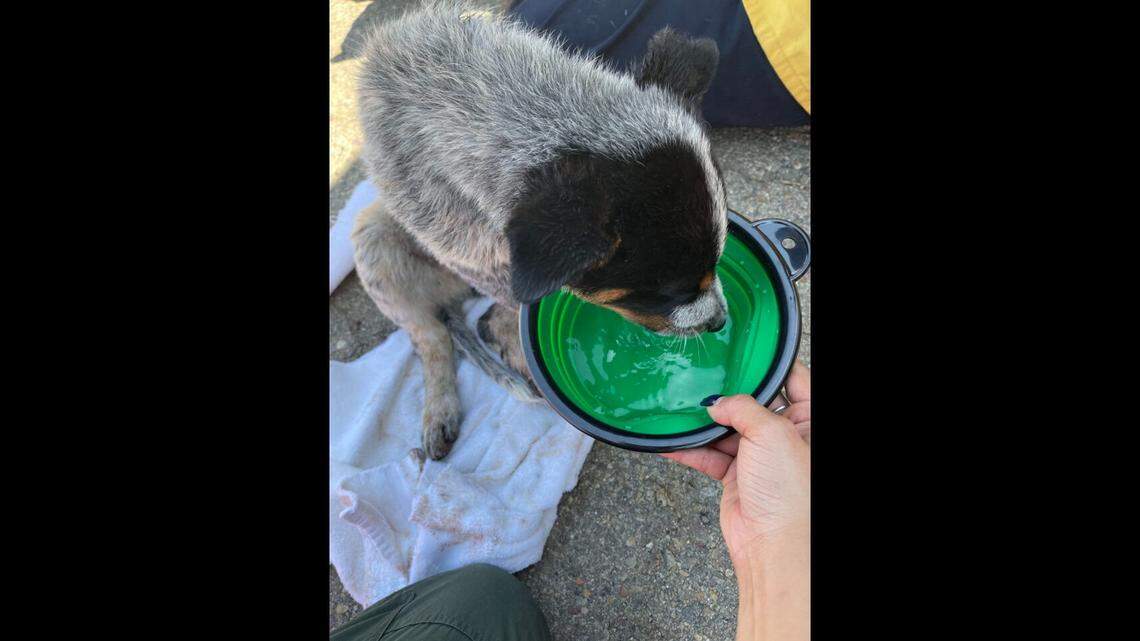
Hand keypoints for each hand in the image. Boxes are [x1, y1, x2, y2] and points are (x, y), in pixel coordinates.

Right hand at [662, 361, 809, 640]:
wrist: (775, 546)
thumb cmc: (792, 494)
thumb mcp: (772, 432)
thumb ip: (743, 407)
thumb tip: (719, 401)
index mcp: (809, 421)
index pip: (793, 379)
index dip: (769, 365)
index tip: (744, 351)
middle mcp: (787, 437)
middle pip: (753, 403)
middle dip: (728, 395)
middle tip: (706, 380)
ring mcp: (761, 457)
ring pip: (727, 430)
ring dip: (703, 424)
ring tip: (681, 410)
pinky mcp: (738, 477)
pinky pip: (710, 456)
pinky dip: (689, 450)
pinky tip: (671, 441)